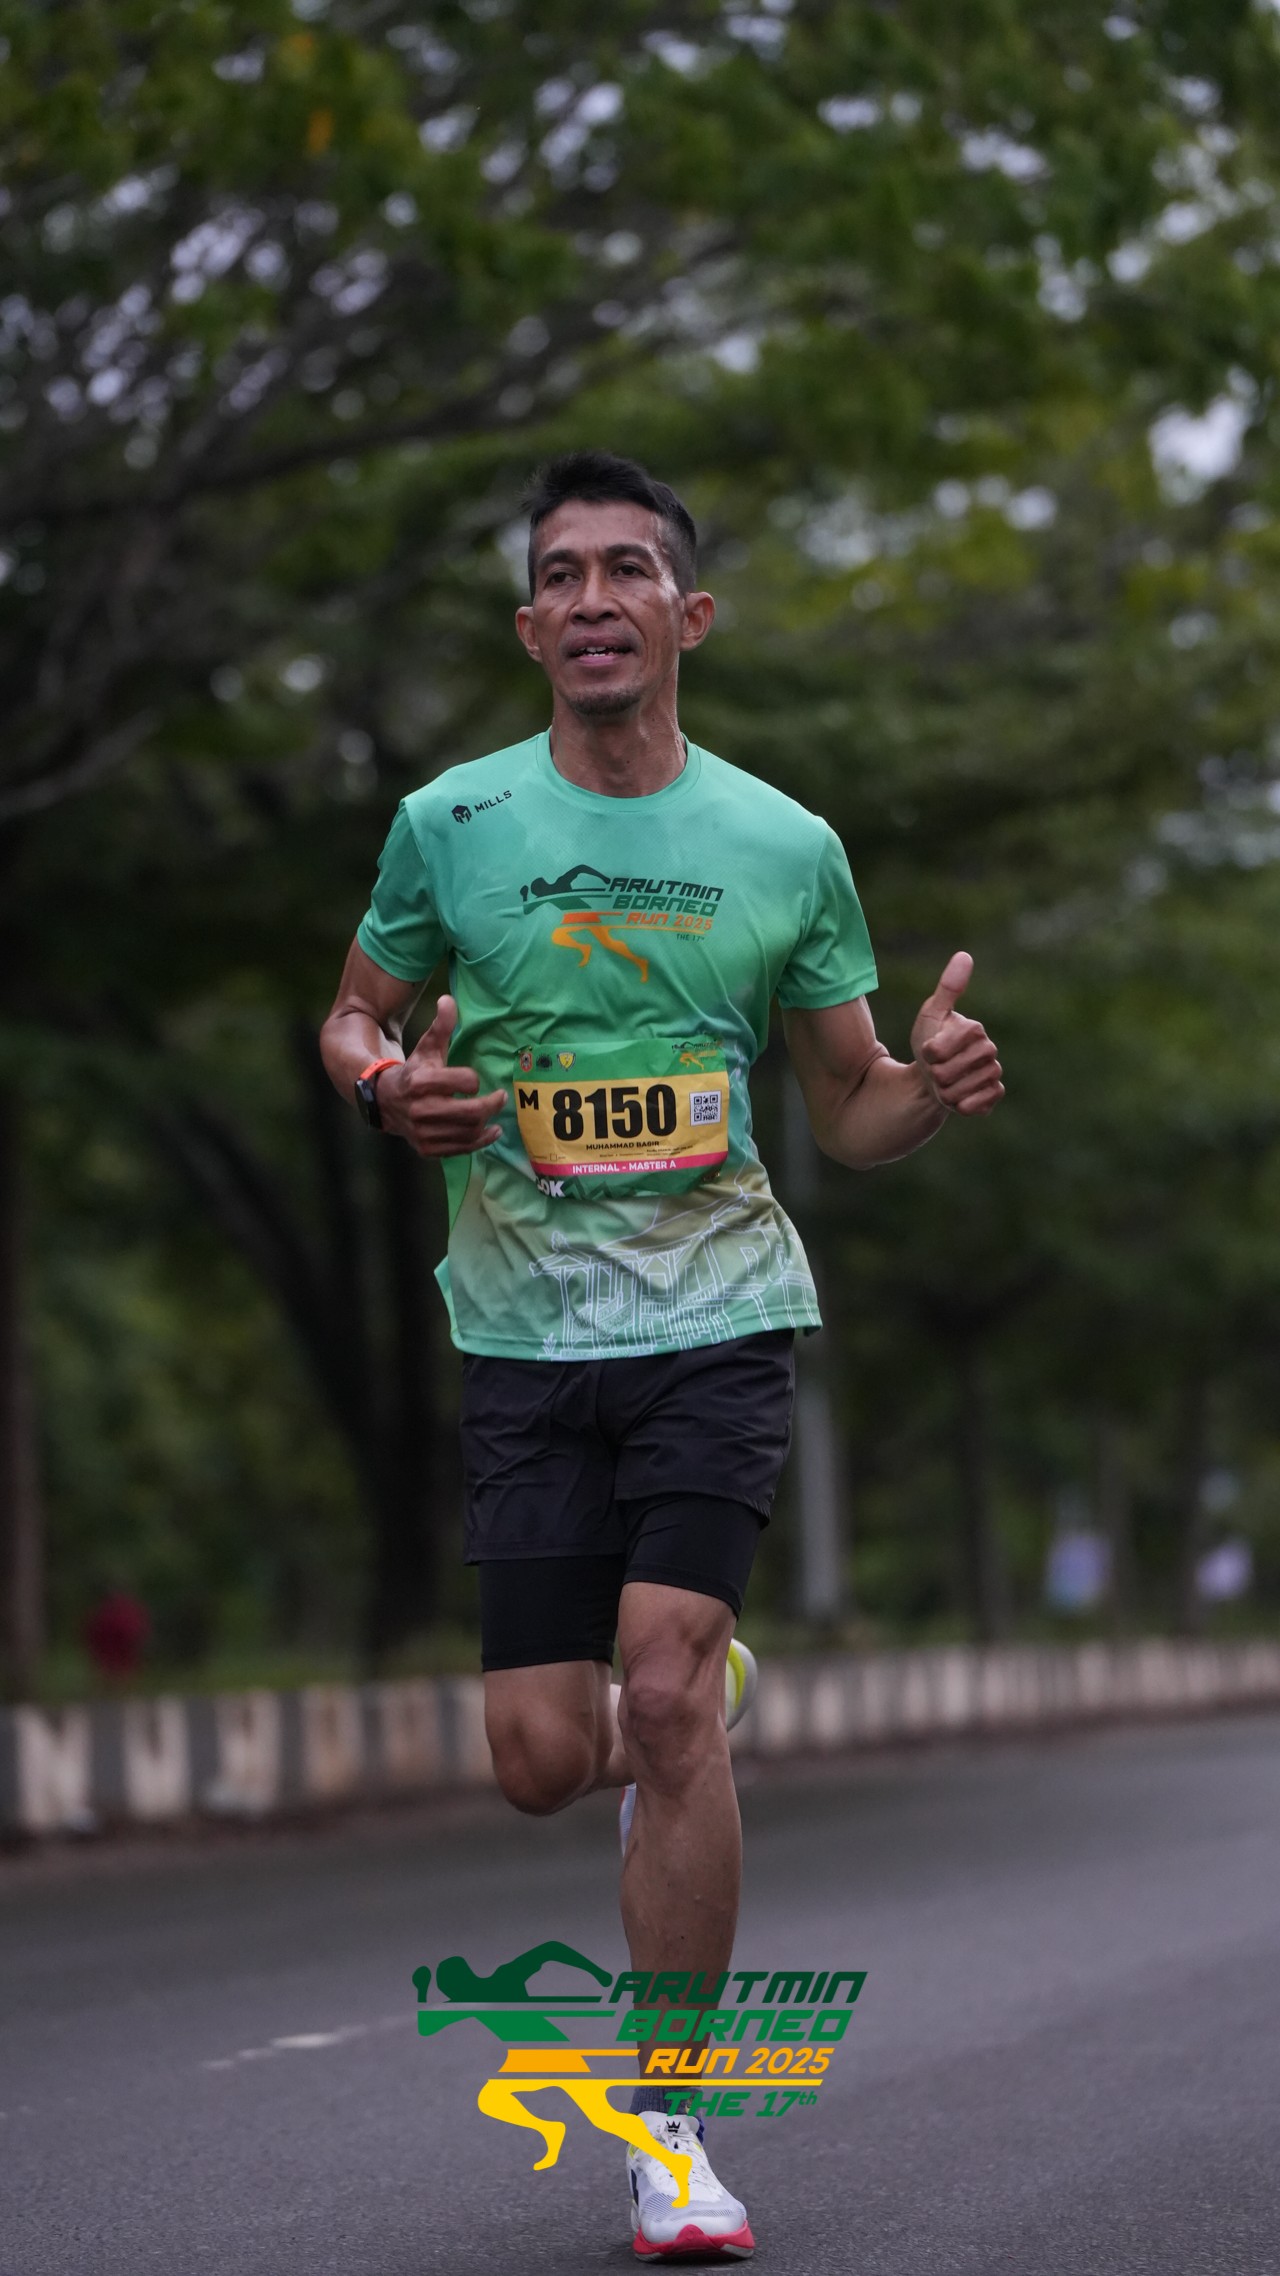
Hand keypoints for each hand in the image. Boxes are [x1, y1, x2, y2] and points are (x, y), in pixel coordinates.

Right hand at [375, 996, 506, 1156]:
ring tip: (495, 1113)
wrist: (386, 1102)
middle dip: (491, 1105)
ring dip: (487, 1123)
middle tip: (501, 1097)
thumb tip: (448, 999)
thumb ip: (440, 1026)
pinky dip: (480, 1141)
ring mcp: (423, 1132)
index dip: (473, 1080)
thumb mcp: (426, 1047)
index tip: (476, 1080)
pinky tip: (491, 1131)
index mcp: (420, 1082)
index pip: (463, 1082)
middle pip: (469, 1113)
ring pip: (467, 1132)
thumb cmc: (414, 1071)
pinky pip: (461, 1149)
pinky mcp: (427, 1149)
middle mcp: (420, 1110)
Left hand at [910, 952, 1003, 1116]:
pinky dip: (962, 1105)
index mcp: (974, 1029)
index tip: (927, 1050)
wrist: (933, 1079)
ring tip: (945, 1084)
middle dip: (935, 1075)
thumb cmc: (930, 1044)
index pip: (941, 1048)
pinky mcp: (994, 1094)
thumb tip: (965, 955)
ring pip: (960, 1090)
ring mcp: (993, 1073)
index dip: (929, 1053)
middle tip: (936, 1070)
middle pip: (949, 1072)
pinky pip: (978, 1104)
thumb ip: (948, 988)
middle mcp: (989, 1050)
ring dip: (945, 1092)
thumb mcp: (931, 1015)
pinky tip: (959, 1100)